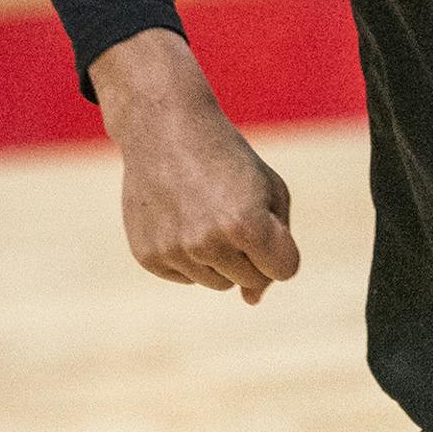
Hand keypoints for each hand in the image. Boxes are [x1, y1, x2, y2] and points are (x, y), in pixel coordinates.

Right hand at [91, 30, 299, 304]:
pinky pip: (186, 277)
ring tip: (206, 213)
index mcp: (246, 226)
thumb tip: (252, 301)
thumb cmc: (228, 160)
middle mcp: (208, 244)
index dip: (280, 249)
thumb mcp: (270, 190)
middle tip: (232, 211)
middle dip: (251, 254)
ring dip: (220, 258)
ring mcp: (175, 252)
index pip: (284, 270)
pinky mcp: (148, 256)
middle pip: (251, 280)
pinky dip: (189, 257)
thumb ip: (277, 247)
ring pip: (218, 283)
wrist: (164, 130)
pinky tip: (181, 218)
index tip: (268, 224)